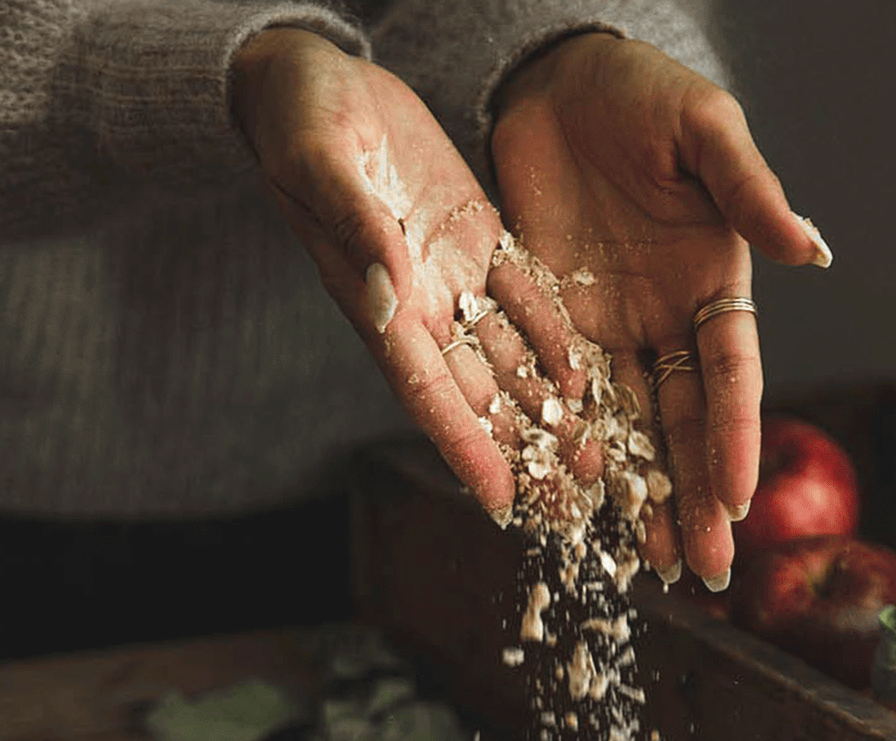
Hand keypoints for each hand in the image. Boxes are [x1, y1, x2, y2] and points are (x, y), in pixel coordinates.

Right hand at [231, 27, 593, 517]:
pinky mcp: (476, 240)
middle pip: (478, 395)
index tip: (500, 501)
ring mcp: (450, 277)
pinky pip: (523, 297)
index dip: (463, 449)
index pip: (427, 392)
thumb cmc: (299, 120)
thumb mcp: (321, 163)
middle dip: (523, 449)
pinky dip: (553, 336)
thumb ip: (357, 228)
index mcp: (376, 304)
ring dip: (549, 409)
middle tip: (572, 502)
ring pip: (508, 358)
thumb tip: (391, 293)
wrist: (312, 82)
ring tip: (596, 455)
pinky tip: (588, 373)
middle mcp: (417, 306)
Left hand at [490, 33, 830, 583]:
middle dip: (694, 498)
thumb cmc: (643, 98)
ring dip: (635, 498)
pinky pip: (557, 405)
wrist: (556, 89)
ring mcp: (606, 335)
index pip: (730, 374)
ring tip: (641, 565)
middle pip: (683, 423)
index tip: (740, 500)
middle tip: (704, 572)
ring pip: (624, 431)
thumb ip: (748, 190)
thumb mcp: (703, 132)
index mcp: (714, 284)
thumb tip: (814, 252)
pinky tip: (569, 506)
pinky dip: (565, 455)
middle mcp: (664, 323)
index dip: (736, 437)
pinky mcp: (549, 332)